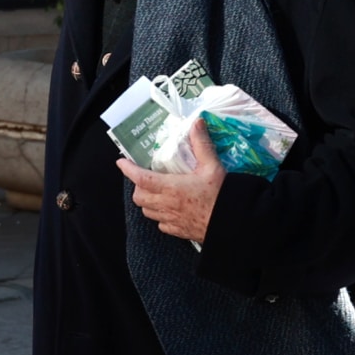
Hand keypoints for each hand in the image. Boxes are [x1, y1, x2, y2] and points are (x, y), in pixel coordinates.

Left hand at [116, 118, 226, 243]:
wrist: (233, 224)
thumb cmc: (222, 195)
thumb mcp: (212, 166)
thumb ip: (202, 144)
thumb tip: (196, 123)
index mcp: (171, 188)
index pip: (140, 178)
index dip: (128, 170)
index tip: (121, 162)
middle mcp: (167, 205)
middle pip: (140, 197)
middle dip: (138, 187)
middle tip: (144, 177)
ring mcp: (171, 220)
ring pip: (147, 211)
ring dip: (147, 201)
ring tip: (155, 192)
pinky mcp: (179, 231)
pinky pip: (161, 224)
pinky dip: (160, 216)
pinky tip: (169, 210)